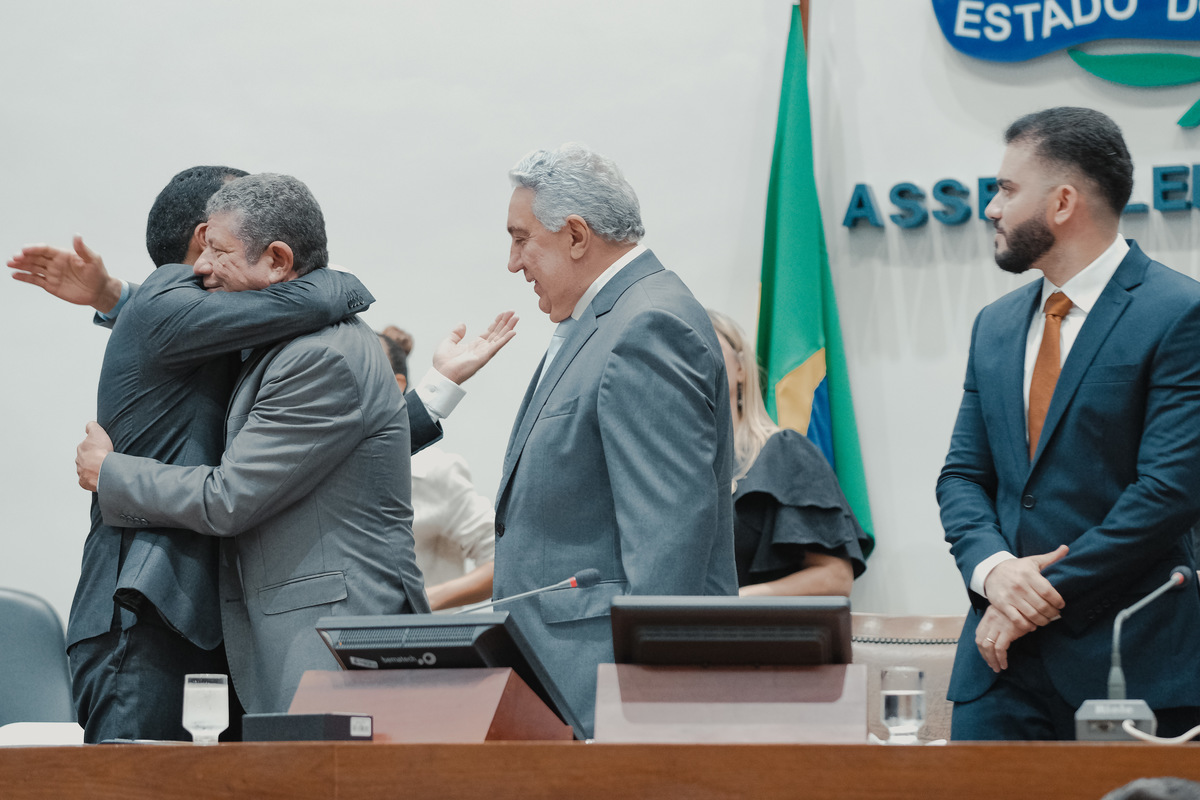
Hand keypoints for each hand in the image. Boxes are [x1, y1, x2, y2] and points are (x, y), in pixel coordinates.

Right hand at [7, 236, 121, 311]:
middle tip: (14, 258)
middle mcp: (54, 263)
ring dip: (21, 265)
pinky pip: (35, 280)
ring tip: (10, 263)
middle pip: (36, 258)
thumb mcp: (93, 260)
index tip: (25, 250)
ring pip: (33, 267)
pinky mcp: (50, 285)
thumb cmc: (98, 273)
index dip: (35, 249)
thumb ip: (83, 249)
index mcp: (63, 254)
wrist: (99, 291)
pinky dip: (25, 277)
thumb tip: (77, 235)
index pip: (45, 249)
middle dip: (24, 257)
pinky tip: (15, 275)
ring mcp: (51, 274)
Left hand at [76, 421, 113, 491]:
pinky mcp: (84, 482)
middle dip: (92, 458)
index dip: (94, 446)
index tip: (100, 448)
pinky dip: (93, 479)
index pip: (85, 446)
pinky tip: (101, 477)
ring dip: (93, 469)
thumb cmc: (101, 452)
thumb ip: (91, 426)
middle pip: (85, 459)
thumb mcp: (97, 432)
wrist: (105, 470)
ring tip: (104, 468)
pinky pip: (88, 481)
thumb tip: (88, 425)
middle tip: (103, 458)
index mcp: (81, 448)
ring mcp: (81, 472)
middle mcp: (78, 460)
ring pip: (86, 470)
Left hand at [431, 311, 517, 384]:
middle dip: (505, 322)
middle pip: (497, 333)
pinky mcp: (484, 356)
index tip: (503, 314)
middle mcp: (481, 349)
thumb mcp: (448, 342)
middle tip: (512, 312)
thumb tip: (462, 324)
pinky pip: (497, 346)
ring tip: (515, 318)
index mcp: (474, 345)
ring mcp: (484, 353)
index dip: (496, 323)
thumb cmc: (443, 363)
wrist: (442, 374)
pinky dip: (505, 339)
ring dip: (508, 328)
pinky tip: (513, 332)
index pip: (489, 332)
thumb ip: (456, 333)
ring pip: (499, 337)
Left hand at [976, 604, 1031, 671]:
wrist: (1032, 602)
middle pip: (981, 641)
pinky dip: (1000, 658)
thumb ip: (1000, 623)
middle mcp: (990, 620)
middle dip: (984, 655)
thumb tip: (998, 639)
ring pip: (988, 647)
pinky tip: (1004, 664)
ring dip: (991, 660)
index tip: (986, 656)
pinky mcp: (1008, 631)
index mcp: (988, 616)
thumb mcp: (1006, 612)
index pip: (979, 634)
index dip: (981, 647)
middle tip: (991, 665)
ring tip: (997, 668)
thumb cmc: (1021, 610)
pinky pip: (999, 649)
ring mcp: (998, 625)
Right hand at [983, 544, 1067, 627]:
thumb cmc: (1017, 568)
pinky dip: (1027, 626)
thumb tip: (1066, 548)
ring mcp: (1010, 596)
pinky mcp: (1002, 605)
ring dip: (1043, 621)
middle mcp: (1019, 585)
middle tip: (1055, 614)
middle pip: (1042, 605)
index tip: (1061, 605)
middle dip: (1052, 613)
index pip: (1048, 591)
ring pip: (1032, 615)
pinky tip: (1033, 625)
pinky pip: (1017, 620)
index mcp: (1028, 574)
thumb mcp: (1033, 560)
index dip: (1058, 601)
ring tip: (1046, 620)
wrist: (991, 571)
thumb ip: (1051, 557)